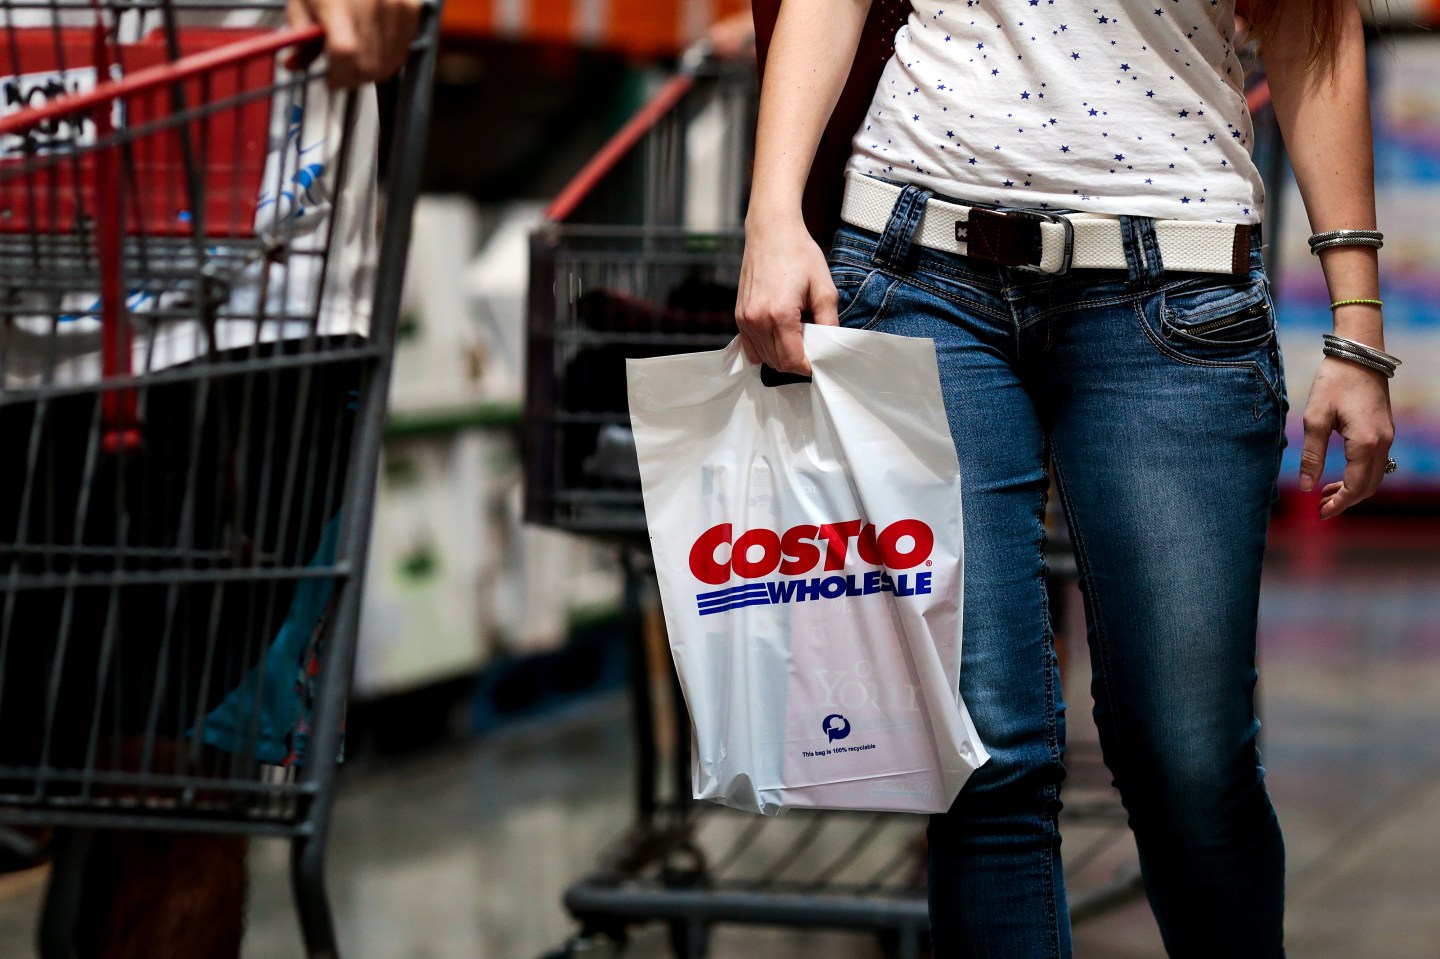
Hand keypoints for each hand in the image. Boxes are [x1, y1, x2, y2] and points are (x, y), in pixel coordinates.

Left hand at [286, 0, 422, 88]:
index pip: (345, 55)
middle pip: (370, 66)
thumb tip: (292, 66)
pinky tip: (376, 45)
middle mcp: (371, 5)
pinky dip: (391, 54)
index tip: (331, 80)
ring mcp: (396, 6)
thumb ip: (300, 34)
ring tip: (359, 58)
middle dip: (354, 77)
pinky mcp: (412, 6)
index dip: (338, 76)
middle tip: (343, 71)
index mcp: (337, 3)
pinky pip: (404, 47)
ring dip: (373, 69)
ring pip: (390, 63)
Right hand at [735, 217, 836, 375]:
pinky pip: (751, 347)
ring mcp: (744, 319)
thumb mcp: (824, 288)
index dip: (808, 367)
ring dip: (781, 355)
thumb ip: (829, 322)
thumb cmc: (798, 254)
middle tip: (812, 344)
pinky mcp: (739, 315)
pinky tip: (780, 335)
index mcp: (779, 315)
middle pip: (777, 363)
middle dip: (796, 362)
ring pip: (763, 358)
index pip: (792, 360)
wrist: (771, 231)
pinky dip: (766, 349)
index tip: (820, 361)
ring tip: (797, 334)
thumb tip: (830, 348)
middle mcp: (756, 320)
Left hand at [1298, 356, 1394, 518]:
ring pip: (1375, 475)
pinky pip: (1376, 462)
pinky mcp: (1384, 430)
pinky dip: (1360, 475)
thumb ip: (1311, 455)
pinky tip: (1340, 475)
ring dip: (1354, 489)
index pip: (1355, 486)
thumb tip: (1306, 485)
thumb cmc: (1334, 382)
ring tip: (1326, 493)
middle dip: (1346, 501)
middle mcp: (1382, 442)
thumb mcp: (1315, 419)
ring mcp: (1387, 436)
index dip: (1338, 503)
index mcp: (1365, 443)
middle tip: (1321, 508)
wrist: (1359, 354)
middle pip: (1369, 486)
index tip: (1320, 513)